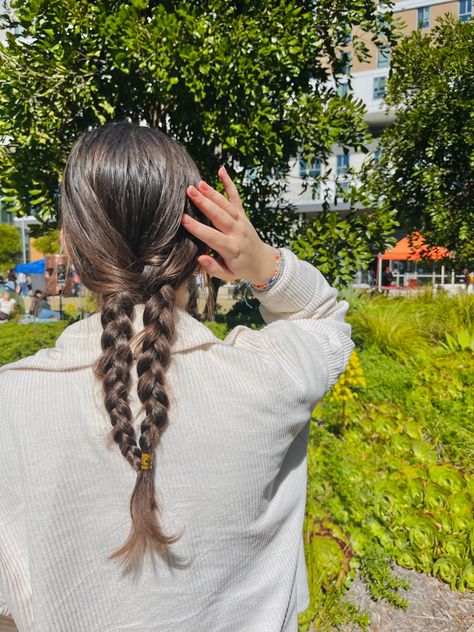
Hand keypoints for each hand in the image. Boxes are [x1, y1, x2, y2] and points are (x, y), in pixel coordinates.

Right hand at [181, 167, 276, 284]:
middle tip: (189, 191)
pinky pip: (236, 197)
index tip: (183, 218)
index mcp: (231, 249)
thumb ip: (213, 268)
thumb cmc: (240, 269)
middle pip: (219, 216)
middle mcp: (237, 232)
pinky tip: (221, 170)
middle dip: (204, 203)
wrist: (263, 262)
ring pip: (226, 205)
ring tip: (199, 183)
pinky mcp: (243, 214)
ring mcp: (241, 221)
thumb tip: (199, 259)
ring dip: (212, 193)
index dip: (197, 227)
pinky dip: (229, 183)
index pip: (212, 236)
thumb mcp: (227, 275)